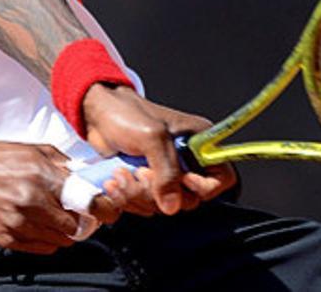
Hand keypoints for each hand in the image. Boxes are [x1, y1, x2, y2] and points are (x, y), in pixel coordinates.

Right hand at [0, 142, 120, 253]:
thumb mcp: (29, 149)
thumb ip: (59, 162)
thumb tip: (83, 174)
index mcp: (41, 174)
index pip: (86, 200)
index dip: (101, 207)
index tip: (104, 209)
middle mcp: (32, 200)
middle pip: (75, 225)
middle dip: (80, 220)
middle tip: (76, 213)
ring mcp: (19, 222)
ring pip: (60, 240)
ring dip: (64, 232)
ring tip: (55, 219)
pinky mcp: (7, 238)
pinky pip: (42, 249)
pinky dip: (47, 240)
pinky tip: (40, 226)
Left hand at [82, 84, 236, 214]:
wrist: (98, 113)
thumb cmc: (126, 113)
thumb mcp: (151, 136)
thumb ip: (166, 171)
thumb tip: (172, 205)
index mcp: (199, 143)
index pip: (222, 178)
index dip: (204, 186)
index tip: (183, 180)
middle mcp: (187, 162)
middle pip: (189, 199)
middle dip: (159, 191)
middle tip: (140, 172)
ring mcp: (166, 175)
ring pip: (163, 206)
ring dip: (137, 195)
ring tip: (121, 172)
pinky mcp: (146, 184)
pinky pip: (143, 206)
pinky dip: (126, 198)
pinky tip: (114, 180)